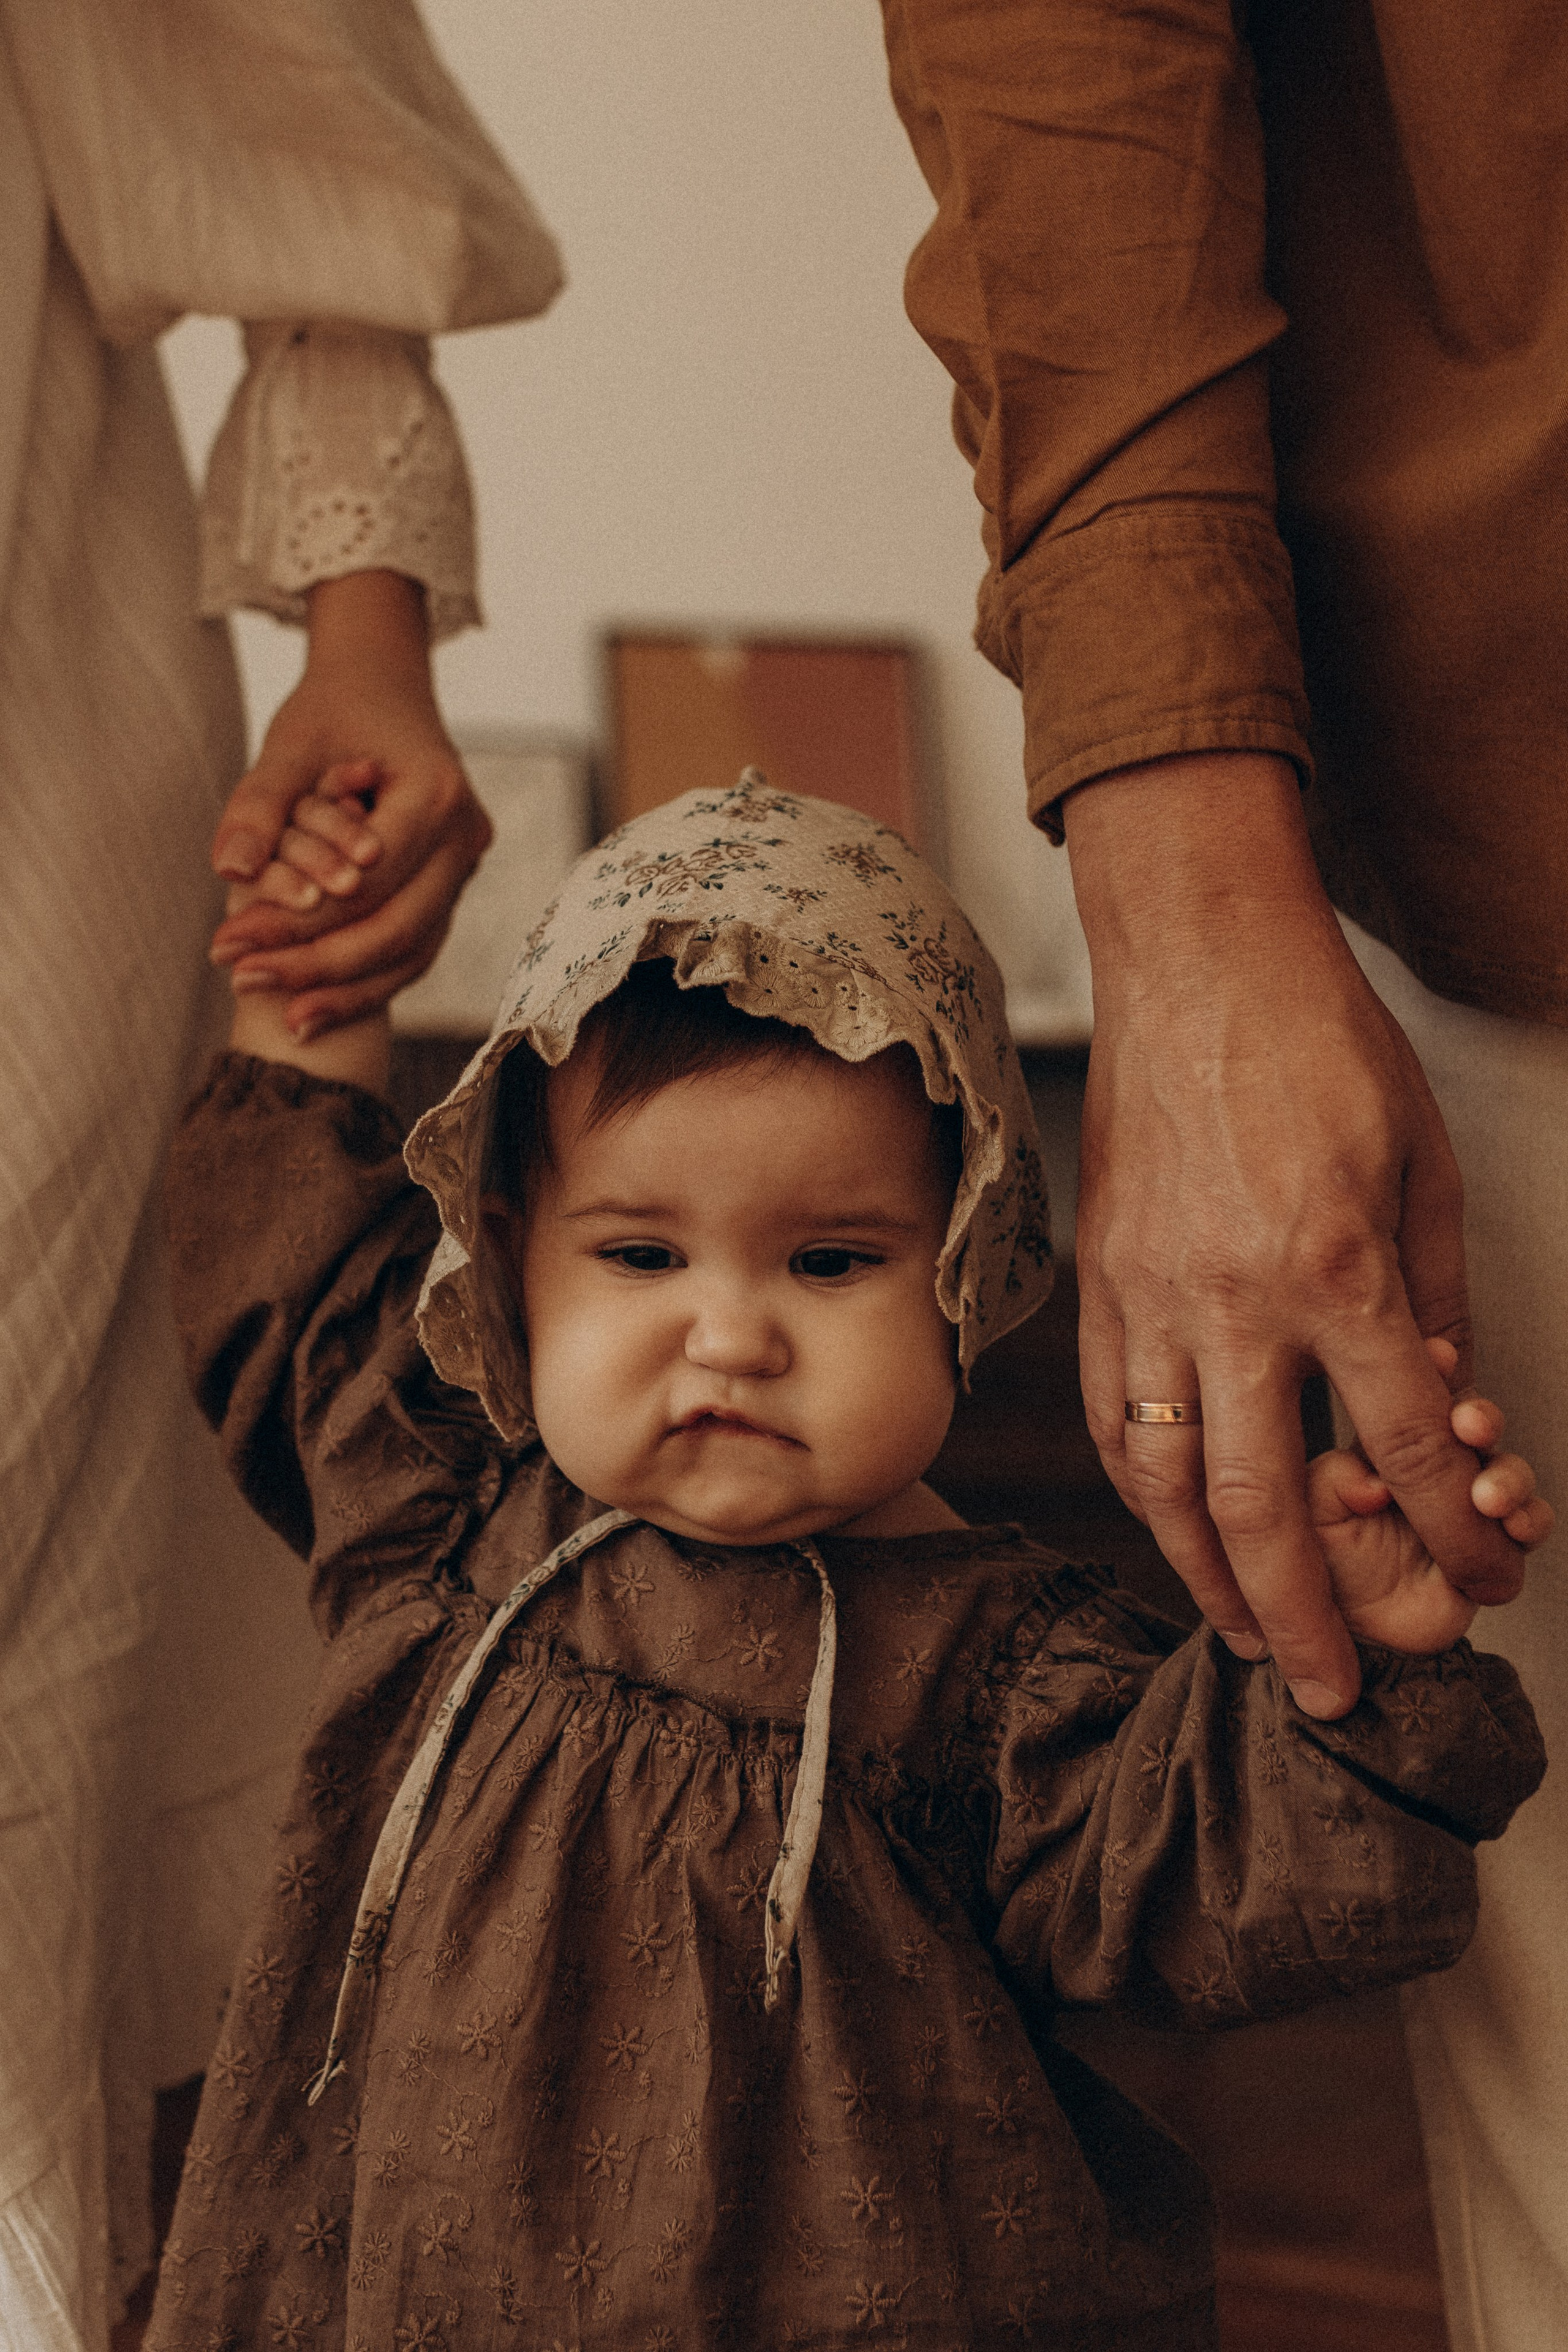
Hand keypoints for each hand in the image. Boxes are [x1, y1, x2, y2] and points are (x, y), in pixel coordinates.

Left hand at [209, 571, 491, 1038]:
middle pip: (394, 928)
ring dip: (342, 988)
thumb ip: (259, 803)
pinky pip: (413, 952)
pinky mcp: (449, 890)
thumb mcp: (289, 744)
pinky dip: (364, 983)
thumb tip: (230, 871)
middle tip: (240, 978)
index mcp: (436, 794)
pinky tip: (311, 1007)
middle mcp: (465, 838)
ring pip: (410, 953)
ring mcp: (465, 869)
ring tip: (279, 1014)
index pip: (366, 882)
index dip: (296, 920)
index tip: (227, 942)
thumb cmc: (333, 710)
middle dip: (315, 964)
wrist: (383, 689)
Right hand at [1065, 751, 1527, 1718]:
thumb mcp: (1424, 1170)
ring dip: (1209, 1577)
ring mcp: (1152, 1297)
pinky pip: (1112, 1415)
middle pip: (1269, 1502)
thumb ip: (1435, 1302)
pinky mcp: (1101, 1281)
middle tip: (1332, 1691)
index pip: (1400, 1447)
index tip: (1486, 1581)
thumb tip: (1443, 1411)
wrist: (1200, 966)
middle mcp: (1236, 1303)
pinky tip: (1171, 1530)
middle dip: (1309, 1615)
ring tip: (1246, 1639)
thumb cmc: (1324, 1050)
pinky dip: (1141, 1491)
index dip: (1451, 1535)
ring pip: (1169, 1479)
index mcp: (1338, 1272)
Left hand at [1312, 1340, 1551, 1652]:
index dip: (1430, 1370)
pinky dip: (1526, 1517)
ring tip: (1489, 1495)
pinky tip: (1512, 1521)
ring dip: (1505, 1475)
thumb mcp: (1303, 1517)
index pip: (1407, 1392)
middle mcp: (1427, 1467)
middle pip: (1466, 1422)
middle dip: (1478, 1416)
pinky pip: (1524, 1523)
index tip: (1442, 1355)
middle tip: (1471, 1422)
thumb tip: (1373, 1485)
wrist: (1348, 1643)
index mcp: (1377, 1443)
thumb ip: (1328, 1488)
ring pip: (1502, 1468)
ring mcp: (1462, 1502)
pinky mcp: (1491, 1545)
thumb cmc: (1319, 1569)